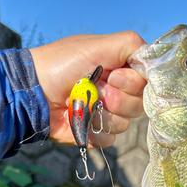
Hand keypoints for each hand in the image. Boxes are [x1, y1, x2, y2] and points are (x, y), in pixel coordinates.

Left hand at [29, 31, 146, 147]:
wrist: (33, 92)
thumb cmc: (61, 64)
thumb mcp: (97, 45)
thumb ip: (130, 45)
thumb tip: (154, 58)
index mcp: (120, 70)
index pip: (146, 82)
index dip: (133, 82)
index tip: (114, 75)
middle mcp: (117, 93)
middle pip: (140, 105)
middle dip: (119, 99)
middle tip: (98, 89)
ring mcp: (106, 115)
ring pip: (125, 124)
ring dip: (104, 114)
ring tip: (84, 104)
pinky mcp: (95, 134)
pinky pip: (110, 140)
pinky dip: (95, 131)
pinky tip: (80, 119)